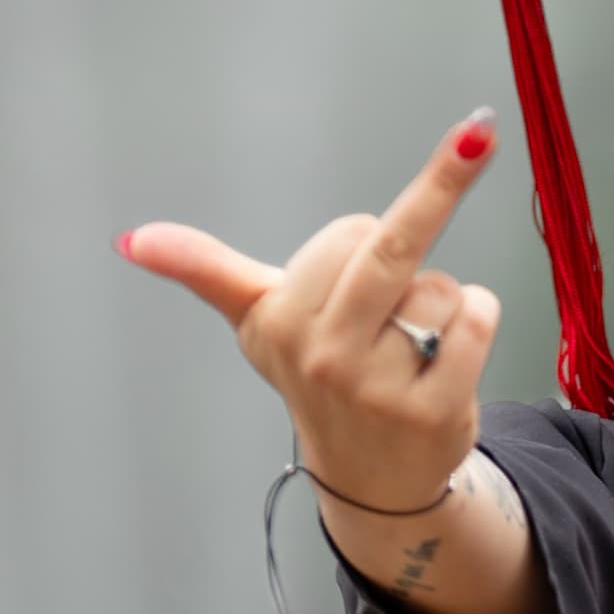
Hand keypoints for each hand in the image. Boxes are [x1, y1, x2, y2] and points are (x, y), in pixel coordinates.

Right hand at [116, 110, 504, 512]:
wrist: (369, 477)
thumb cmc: (320, 380)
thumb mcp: (257, 322)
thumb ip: (204, 270)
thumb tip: (135, 239)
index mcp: (281, 321)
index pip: (352, 233)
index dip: (367, 242)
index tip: (360, 268)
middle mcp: (325, 357)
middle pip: (393, 246)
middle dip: (443, 183)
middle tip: (476, 136)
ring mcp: (379, 389)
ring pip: (444, 288)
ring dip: (446, 301)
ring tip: (415, 344)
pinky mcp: (434, 412)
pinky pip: (477, 321)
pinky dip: (479, 319)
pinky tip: (450, 351)